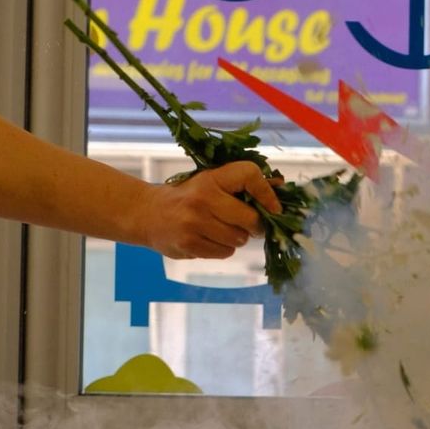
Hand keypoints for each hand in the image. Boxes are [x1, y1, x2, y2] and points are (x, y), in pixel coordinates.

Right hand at [139, 161, 283, 258]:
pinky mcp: (188, 245)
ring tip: (223, 230)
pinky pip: (224, 252)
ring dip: (238, 238)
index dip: (267, 193)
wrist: (147, 214)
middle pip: (250, 218)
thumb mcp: (212, 182)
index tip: (273, 207)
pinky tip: (210, 239)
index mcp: (211, 178)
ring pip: (238, 239)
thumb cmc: (189, 196)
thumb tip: (281, 185)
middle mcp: (203, 199)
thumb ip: (244, 183)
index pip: (249, 175)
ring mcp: (194, 223)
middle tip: (249, 224)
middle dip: (255, 225)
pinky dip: (224, 249)